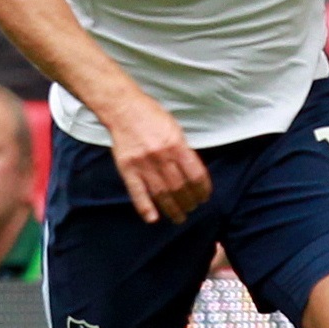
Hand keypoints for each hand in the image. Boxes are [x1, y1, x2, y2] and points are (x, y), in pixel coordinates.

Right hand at [106, 91, 212, 223]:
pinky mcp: (127, 168)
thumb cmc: (152, 117)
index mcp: (177, 145)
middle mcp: (161, 156)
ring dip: (172, 209)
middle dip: (189, 202)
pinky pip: (137, 192)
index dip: (203, 189)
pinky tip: (153, 218)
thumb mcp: (175, 129)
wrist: (124, 109)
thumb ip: (183, 151)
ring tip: (179, 218)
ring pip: (162, 193)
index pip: (196, 175)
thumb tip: (194, 173)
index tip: (204, 197)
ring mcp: (143, 164)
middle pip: (180, 187)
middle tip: (192, 209)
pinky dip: (145, 207)